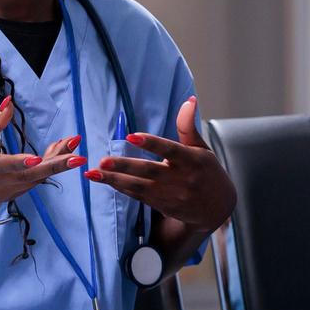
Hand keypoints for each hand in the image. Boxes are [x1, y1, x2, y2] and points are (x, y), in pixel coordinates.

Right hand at [0, 98, 84, 216]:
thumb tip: (9, 102)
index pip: (4, 165)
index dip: (21, 163)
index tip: (37, 159)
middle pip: (30, 175)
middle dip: (56, 164)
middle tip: (78, 155)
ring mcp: (6, 191)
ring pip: (36, 178)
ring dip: (56, 162)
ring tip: (73, 143)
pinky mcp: (12, 194)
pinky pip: (33, 181)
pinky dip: (46, 167)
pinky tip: (58, 152)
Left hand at [84, 96, 236, 233]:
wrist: (216, 208)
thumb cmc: (207, 172)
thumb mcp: (202, 148)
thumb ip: (188, 126)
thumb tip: (189, 100)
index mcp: (191, 161)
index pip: (169, 150)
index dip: (151, 143)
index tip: (131, 136)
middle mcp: (180, 179)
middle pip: (148, 171)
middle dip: (124, 167)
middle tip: (102, 161)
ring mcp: (170, 195)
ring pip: (138, 187)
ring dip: (114, 181)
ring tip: (93, 174)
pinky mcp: (162, 205)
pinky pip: (138, 196)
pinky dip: (121, 188)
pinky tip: (105, 181)